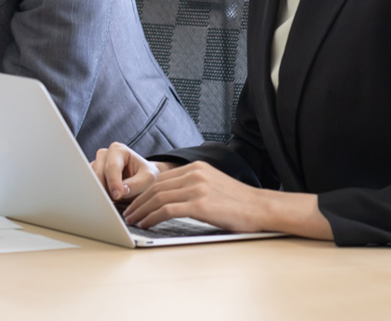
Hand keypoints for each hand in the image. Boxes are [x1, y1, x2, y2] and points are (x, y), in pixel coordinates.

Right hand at [90, 142, 165, 202]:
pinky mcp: (92, 175)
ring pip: (92, 180)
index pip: (112, 167)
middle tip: (113, 202)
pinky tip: (106, 201)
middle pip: (98, 173)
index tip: (117, 196)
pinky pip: (90, 185)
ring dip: (101, 192)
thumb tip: (122, 191)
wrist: (143, 179)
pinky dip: (97, 194)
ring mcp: (96, 164)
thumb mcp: (149, 178)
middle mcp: (104, 155)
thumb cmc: (146, 175)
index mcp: (118, 150)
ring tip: (112, 202)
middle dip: (105, 188)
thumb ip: (137, 184)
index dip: (113, 182)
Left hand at [121, 161, 271, 231]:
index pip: (161, 178)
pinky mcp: (200, 204)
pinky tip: (146, 224)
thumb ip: (193, 185)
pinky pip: (167, 210)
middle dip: (138, 200)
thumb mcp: (213, 184)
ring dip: (142, 210)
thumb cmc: (239, 202)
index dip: (143, 191)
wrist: (262, 208)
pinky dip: (152, 217)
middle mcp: (194, 174)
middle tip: (128, 212)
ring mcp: (196, 188)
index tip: (135, 201)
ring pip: (158, 197)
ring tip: (133, 219)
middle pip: (156, 186)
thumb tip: (171, 197)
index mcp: (196, 167)